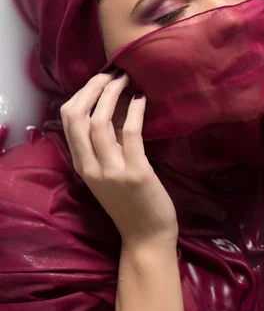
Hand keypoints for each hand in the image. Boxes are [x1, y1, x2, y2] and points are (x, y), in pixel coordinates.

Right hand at [60, 71, 178, 249]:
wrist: (146, 237)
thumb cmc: (131, 204)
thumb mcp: (110, 173)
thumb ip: (108, 144)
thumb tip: (113, 106)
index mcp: (82, 165)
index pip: (69, 120)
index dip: (83, 94)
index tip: (100, 80)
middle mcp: (91, 167)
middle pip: (77, 116)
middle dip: (93, 88)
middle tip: (113, 73)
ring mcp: (111, 171)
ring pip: (99, 122)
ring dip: (112, 94)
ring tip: (127, 79)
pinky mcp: (135, 173)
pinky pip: (130, 133)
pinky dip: (135, 111)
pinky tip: (141, 98)